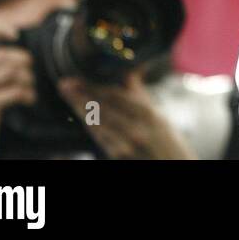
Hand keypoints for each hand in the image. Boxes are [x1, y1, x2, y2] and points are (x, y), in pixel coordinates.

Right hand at [0, 18, 36, 158]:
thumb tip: (16, 43)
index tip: (15, 35)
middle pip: (3, 55)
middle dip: (23, 59)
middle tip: (29, 67)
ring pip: (12, 71)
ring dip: (28, 78)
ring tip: (30, 86)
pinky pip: (16, 91)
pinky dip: (28, 94)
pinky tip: (30, 98)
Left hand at [57, 71, 193, 158]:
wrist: (173, 168)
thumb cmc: (169, 145)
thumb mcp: (160, 118)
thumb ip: (141, 97)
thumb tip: (130, 71)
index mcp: (148, 116)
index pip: (115, 96)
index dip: (94, 86)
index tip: (78, 78)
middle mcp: (135, 130)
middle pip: (102, 109)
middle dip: (81, 96)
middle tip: (64, 85)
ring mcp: (124, 146)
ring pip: (96, 124)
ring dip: (80, 110)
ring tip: (69, 97)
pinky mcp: (117, 158)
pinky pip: (99, 139)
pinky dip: (89, 126)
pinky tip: (82, 118)